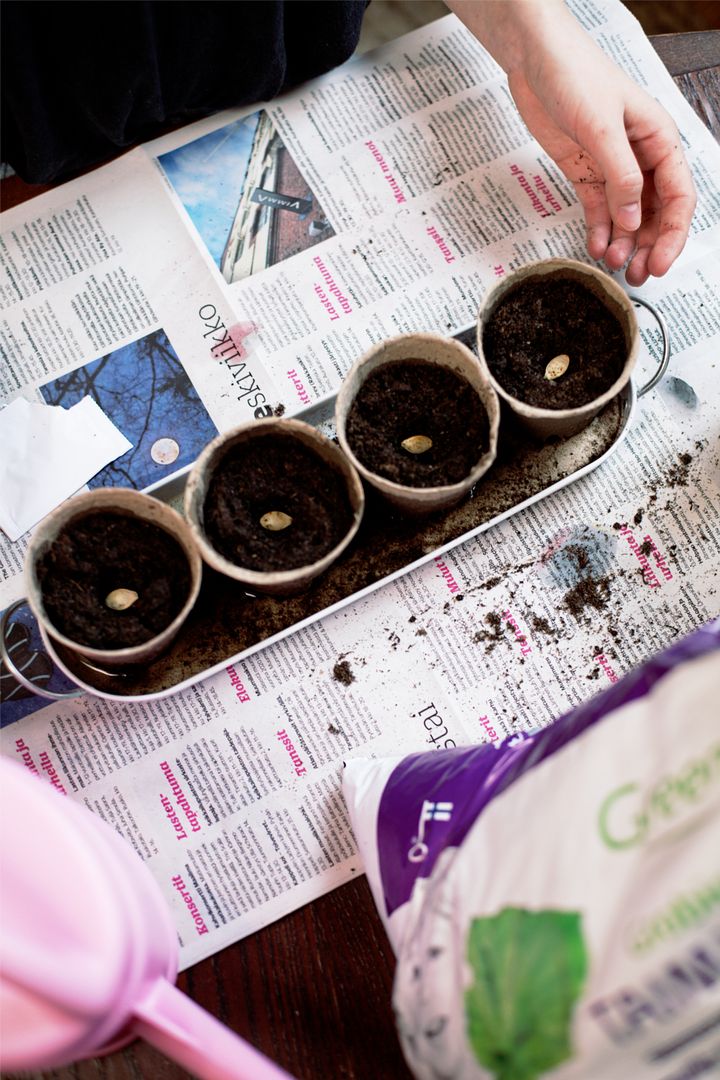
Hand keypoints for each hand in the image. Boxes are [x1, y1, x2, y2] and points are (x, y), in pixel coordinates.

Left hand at [446, 1, 696, 284]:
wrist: (535, 60)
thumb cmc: (576, 76)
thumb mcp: (602, 127)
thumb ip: (619, 176)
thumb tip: (632, 220)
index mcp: (658, 140)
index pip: (678, 195)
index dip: (673, 233)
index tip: (660, 261)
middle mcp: (640, 156)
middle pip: (655, 212)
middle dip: (649, 246)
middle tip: (638, 276)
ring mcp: (612, 166)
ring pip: (627, 216)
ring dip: (624, 243)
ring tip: (615, 267)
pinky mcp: (585, 171)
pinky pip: (599, 209)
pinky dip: (599, 231)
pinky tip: (596, 248)